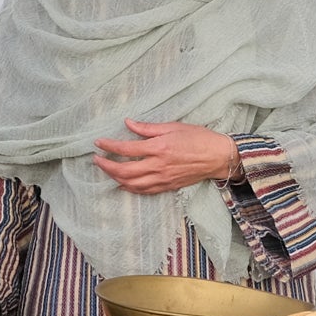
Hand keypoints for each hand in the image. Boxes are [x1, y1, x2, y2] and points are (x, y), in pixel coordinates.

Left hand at [92, 120, 240, 196]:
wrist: (218, 157)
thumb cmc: (199, 138)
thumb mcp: (173, 126)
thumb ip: (148, 128)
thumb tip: (128, 124)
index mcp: (159, 147)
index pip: (126, 149)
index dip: (109, 146)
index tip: (98, 143)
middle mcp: (158, 165)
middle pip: (124, 170)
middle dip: (106, 166)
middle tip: (96, 160)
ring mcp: (162, 178)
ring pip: (132, 184)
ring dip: (115, 178)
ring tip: (106, 171)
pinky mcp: (168, 186)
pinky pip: (144, 191)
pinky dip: (130, 188)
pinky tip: (122, 184)